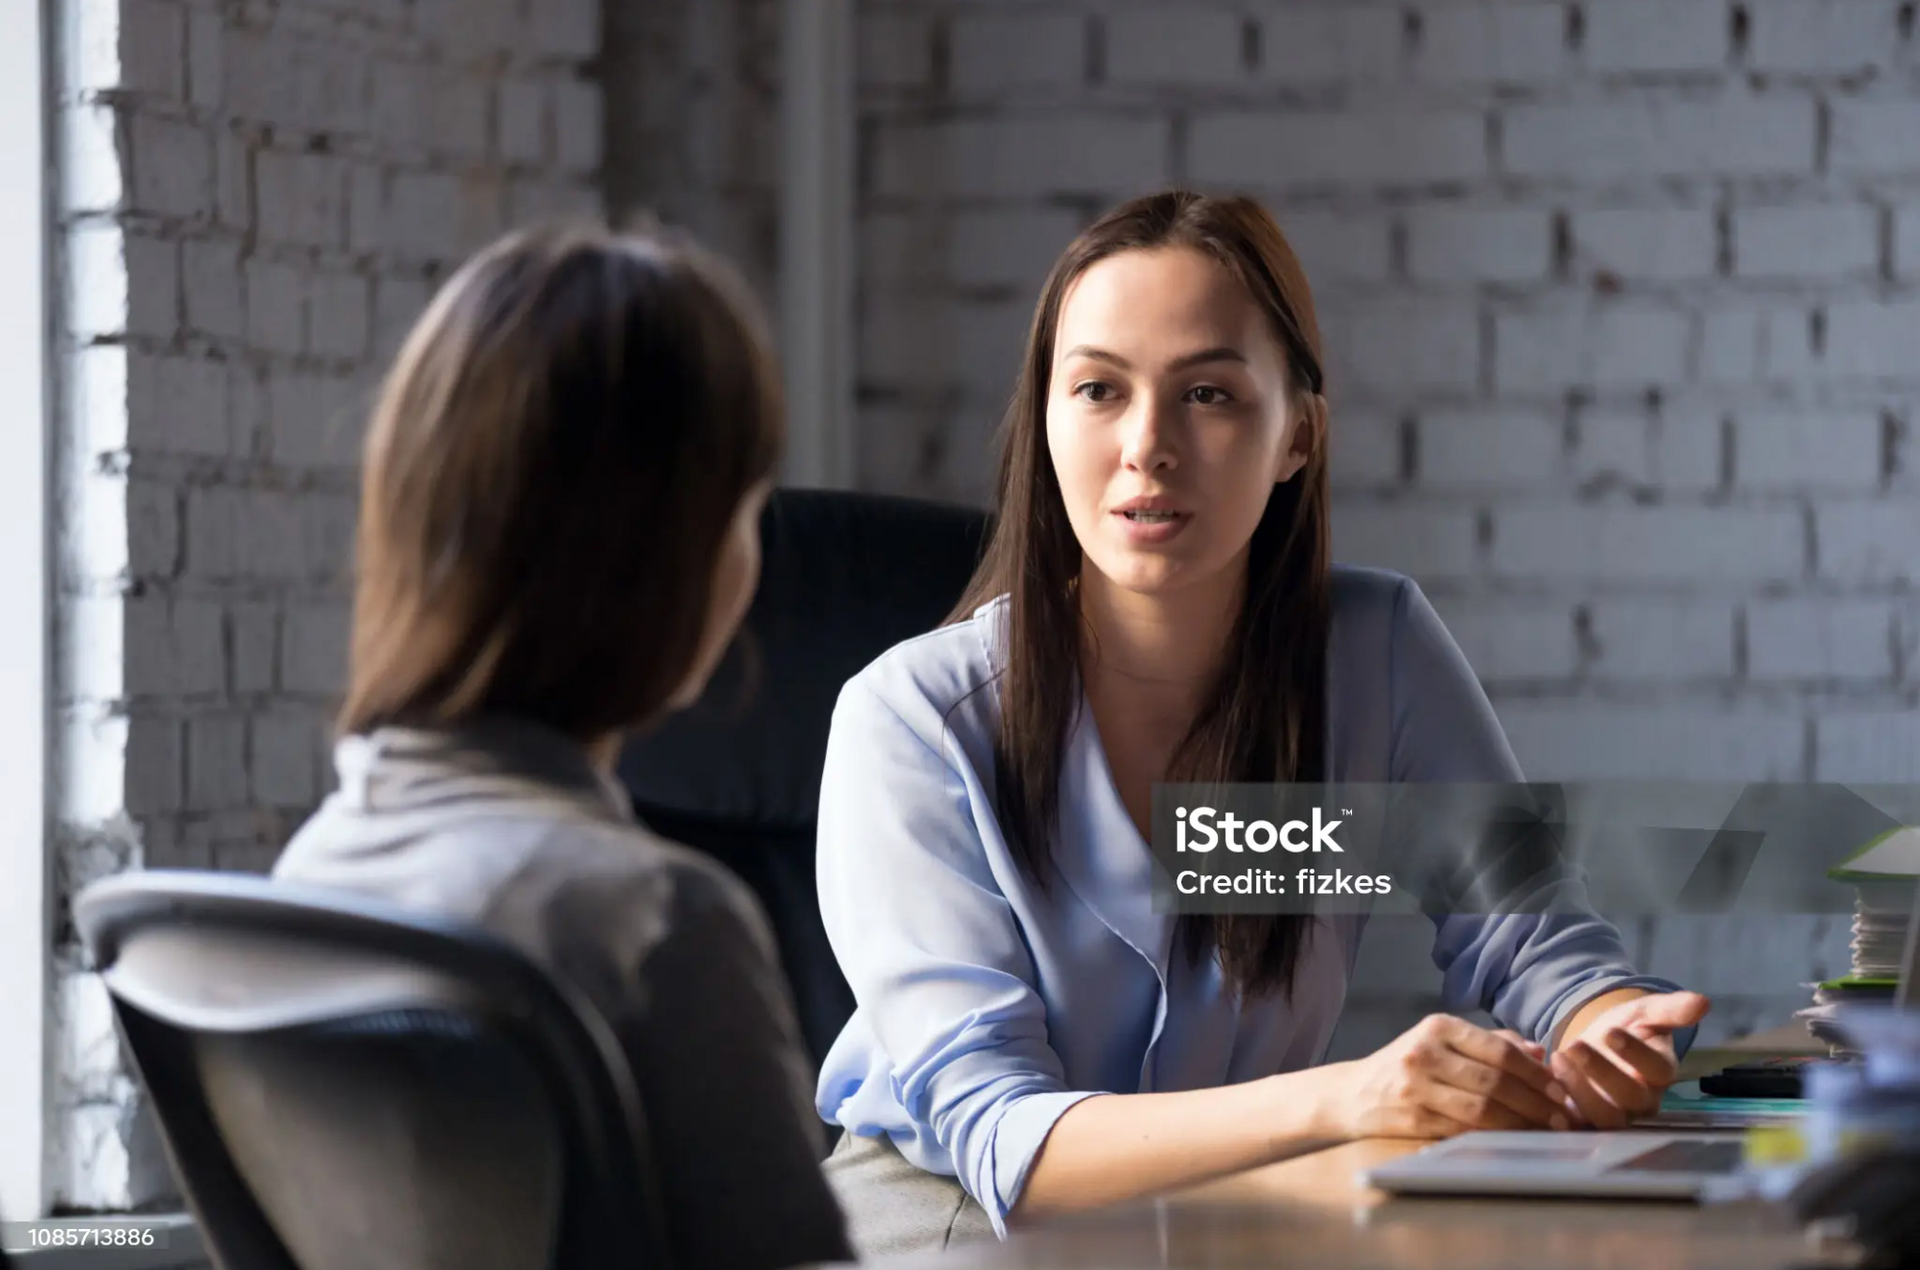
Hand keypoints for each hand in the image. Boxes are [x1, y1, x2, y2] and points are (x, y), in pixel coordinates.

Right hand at [1317, 1014, 1572, 1139]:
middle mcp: (1426, 1052)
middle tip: (1563, 1117)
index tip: (1561, 1089)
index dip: (1536, 1073)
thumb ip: (1490, 1042)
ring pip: (1482, 1108)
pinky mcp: (1412, 1118)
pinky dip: (1495, 1137)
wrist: (1353, 1093)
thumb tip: (1541, 1053)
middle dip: (1536, 1101)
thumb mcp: (1442, 1041)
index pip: (1499, 1049)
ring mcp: (1416, 1086)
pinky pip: (1464, 1130)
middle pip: (1495, 1080)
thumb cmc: (1408, 1065)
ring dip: (1522, 1123)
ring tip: (1546, 1131)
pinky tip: (1514, 1140)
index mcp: (1438, 1026)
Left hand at [1551, 991, 1710, 1129]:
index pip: (1658, 1071)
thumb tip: (1703, 1002)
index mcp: (1661, 1073)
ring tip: (1557, 1057)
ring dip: (1579, 1089)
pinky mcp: (1587, 1122)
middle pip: (1630, 1098)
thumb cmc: (1626, 1028)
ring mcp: (1616, 1115)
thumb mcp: (1645, 1012)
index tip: (1612, 1032)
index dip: (1636, 1054)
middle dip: (1601, 1072)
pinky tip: (1545, 1082)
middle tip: (1575, 1046)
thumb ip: (1671, 1009)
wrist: (1595, 1044)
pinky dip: (1561, 1109)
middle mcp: (1643, 1101)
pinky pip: (1577, 1126)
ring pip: (1604, 1117)